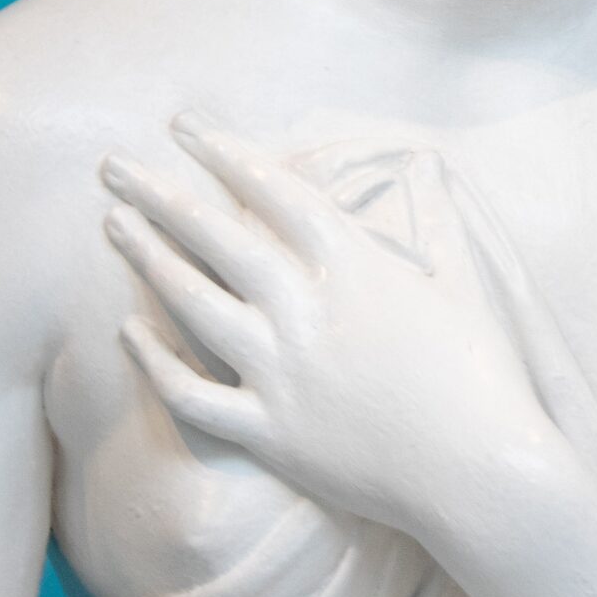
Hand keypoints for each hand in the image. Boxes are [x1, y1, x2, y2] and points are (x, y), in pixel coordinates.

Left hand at [99, 113, 558, 536]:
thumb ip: (440, 229)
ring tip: (114, 225)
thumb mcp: (463, 288)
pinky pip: (191, 394)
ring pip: (192, 303)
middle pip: (216, 236)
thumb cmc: (483, 376)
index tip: (184, 126)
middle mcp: (306, 309)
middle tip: (113, 166)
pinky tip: (127, 333)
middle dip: (160, 194)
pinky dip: (153, 364)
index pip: (272, 191)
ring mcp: (280, 372)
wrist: (479, 470)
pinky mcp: (268, 431)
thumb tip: (438, 174)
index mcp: (354, 265)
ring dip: (147, 258)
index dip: (223, 152)